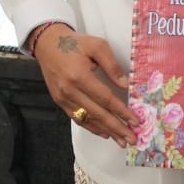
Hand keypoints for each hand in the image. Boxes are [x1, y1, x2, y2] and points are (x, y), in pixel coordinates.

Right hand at [32, 24, 134, 147]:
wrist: (48, 44)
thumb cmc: (75, 43)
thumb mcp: (97, 46)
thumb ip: (112, 66)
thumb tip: (125, 85)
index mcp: (79, 76)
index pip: (105, 99)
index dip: (121, 111)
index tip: (135, 121)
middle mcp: (69, 91)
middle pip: (97, 114)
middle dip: (116, 128)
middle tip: (132, 139)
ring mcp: (63, 98)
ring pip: (87, 119)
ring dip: (106, 131)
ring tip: (121, 140)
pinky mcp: (59, 101)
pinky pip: (77, 118)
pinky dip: (91, 127)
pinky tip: (104, 132)